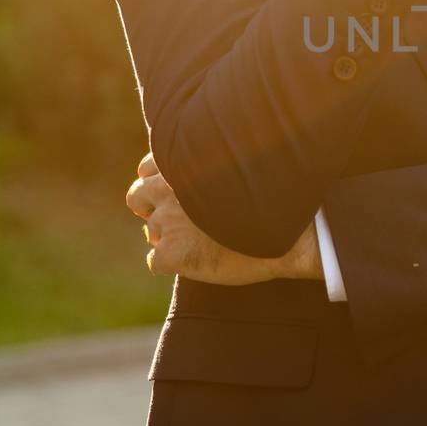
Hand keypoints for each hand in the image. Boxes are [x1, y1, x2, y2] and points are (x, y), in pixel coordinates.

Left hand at [126, 152, 319, 283]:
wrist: (289, 234)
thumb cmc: (273, 198)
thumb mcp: (238, 166)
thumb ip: (208, 168)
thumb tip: (196, 180)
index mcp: (183, 162)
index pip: (147, 169)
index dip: (159, 183)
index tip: (177, 195)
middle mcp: (167, 188)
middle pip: (136, 197)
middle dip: (153, 209)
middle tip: (181, 221)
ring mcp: (166, 221)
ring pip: (151, 232)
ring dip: (169, 237)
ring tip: (201, 242)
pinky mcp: (171, 253)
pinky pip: (155, 261)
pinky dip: (171, 263)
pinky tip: (197, 261)